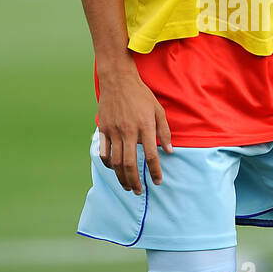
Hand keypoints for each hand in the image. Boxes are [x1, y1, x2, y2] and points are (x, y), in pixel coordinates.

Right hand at [96, 66, 172, 193]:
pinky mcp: (103, 129)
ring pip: (116, 161)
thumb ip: (164, 131)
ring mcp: (113, 131)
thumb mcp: (158, 110)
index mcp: (144, 126)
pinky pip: (104, 151)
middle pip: (130, 164)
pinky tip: (114, 169)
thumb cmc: (141, 95)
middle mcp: (128, 131)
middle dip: (135, 181)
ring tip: (127, 186)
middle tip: (139, 191)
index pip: (151, 155)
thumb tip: (169, 151)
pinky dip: (108, 163)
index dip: (155, 171)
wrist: (118, 80)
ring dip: (122, 177)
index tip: (157, 181)